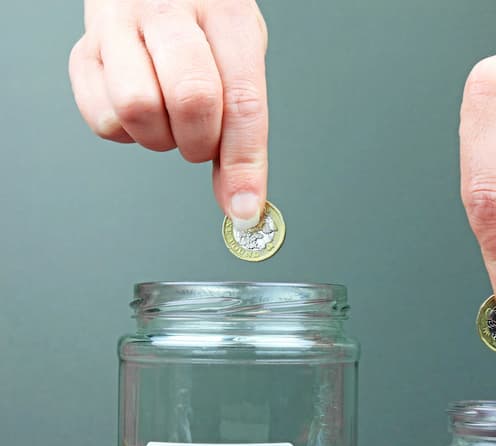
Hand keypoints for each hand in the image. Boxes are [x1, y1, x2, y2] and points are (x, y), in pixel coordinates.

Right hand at [69, 0, 269, 228]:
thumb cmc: (205, 19)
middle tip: (203, 138)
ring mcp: (119, 25)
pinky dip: (126, 133)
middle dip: (202, 142)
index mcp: (226, 12)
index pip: (243, 99)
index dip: (245, 162)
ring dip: (161, 137)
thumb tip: (240, 200)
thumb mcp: (240, 54)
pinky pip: (101, 116)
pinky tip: (142, 111)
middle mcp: (169, 10)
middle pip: (190, 99)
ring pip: (137, 108)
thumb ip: (242, 125)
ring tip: (170, 119)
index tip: (245, 207)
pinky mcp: (83, 49)